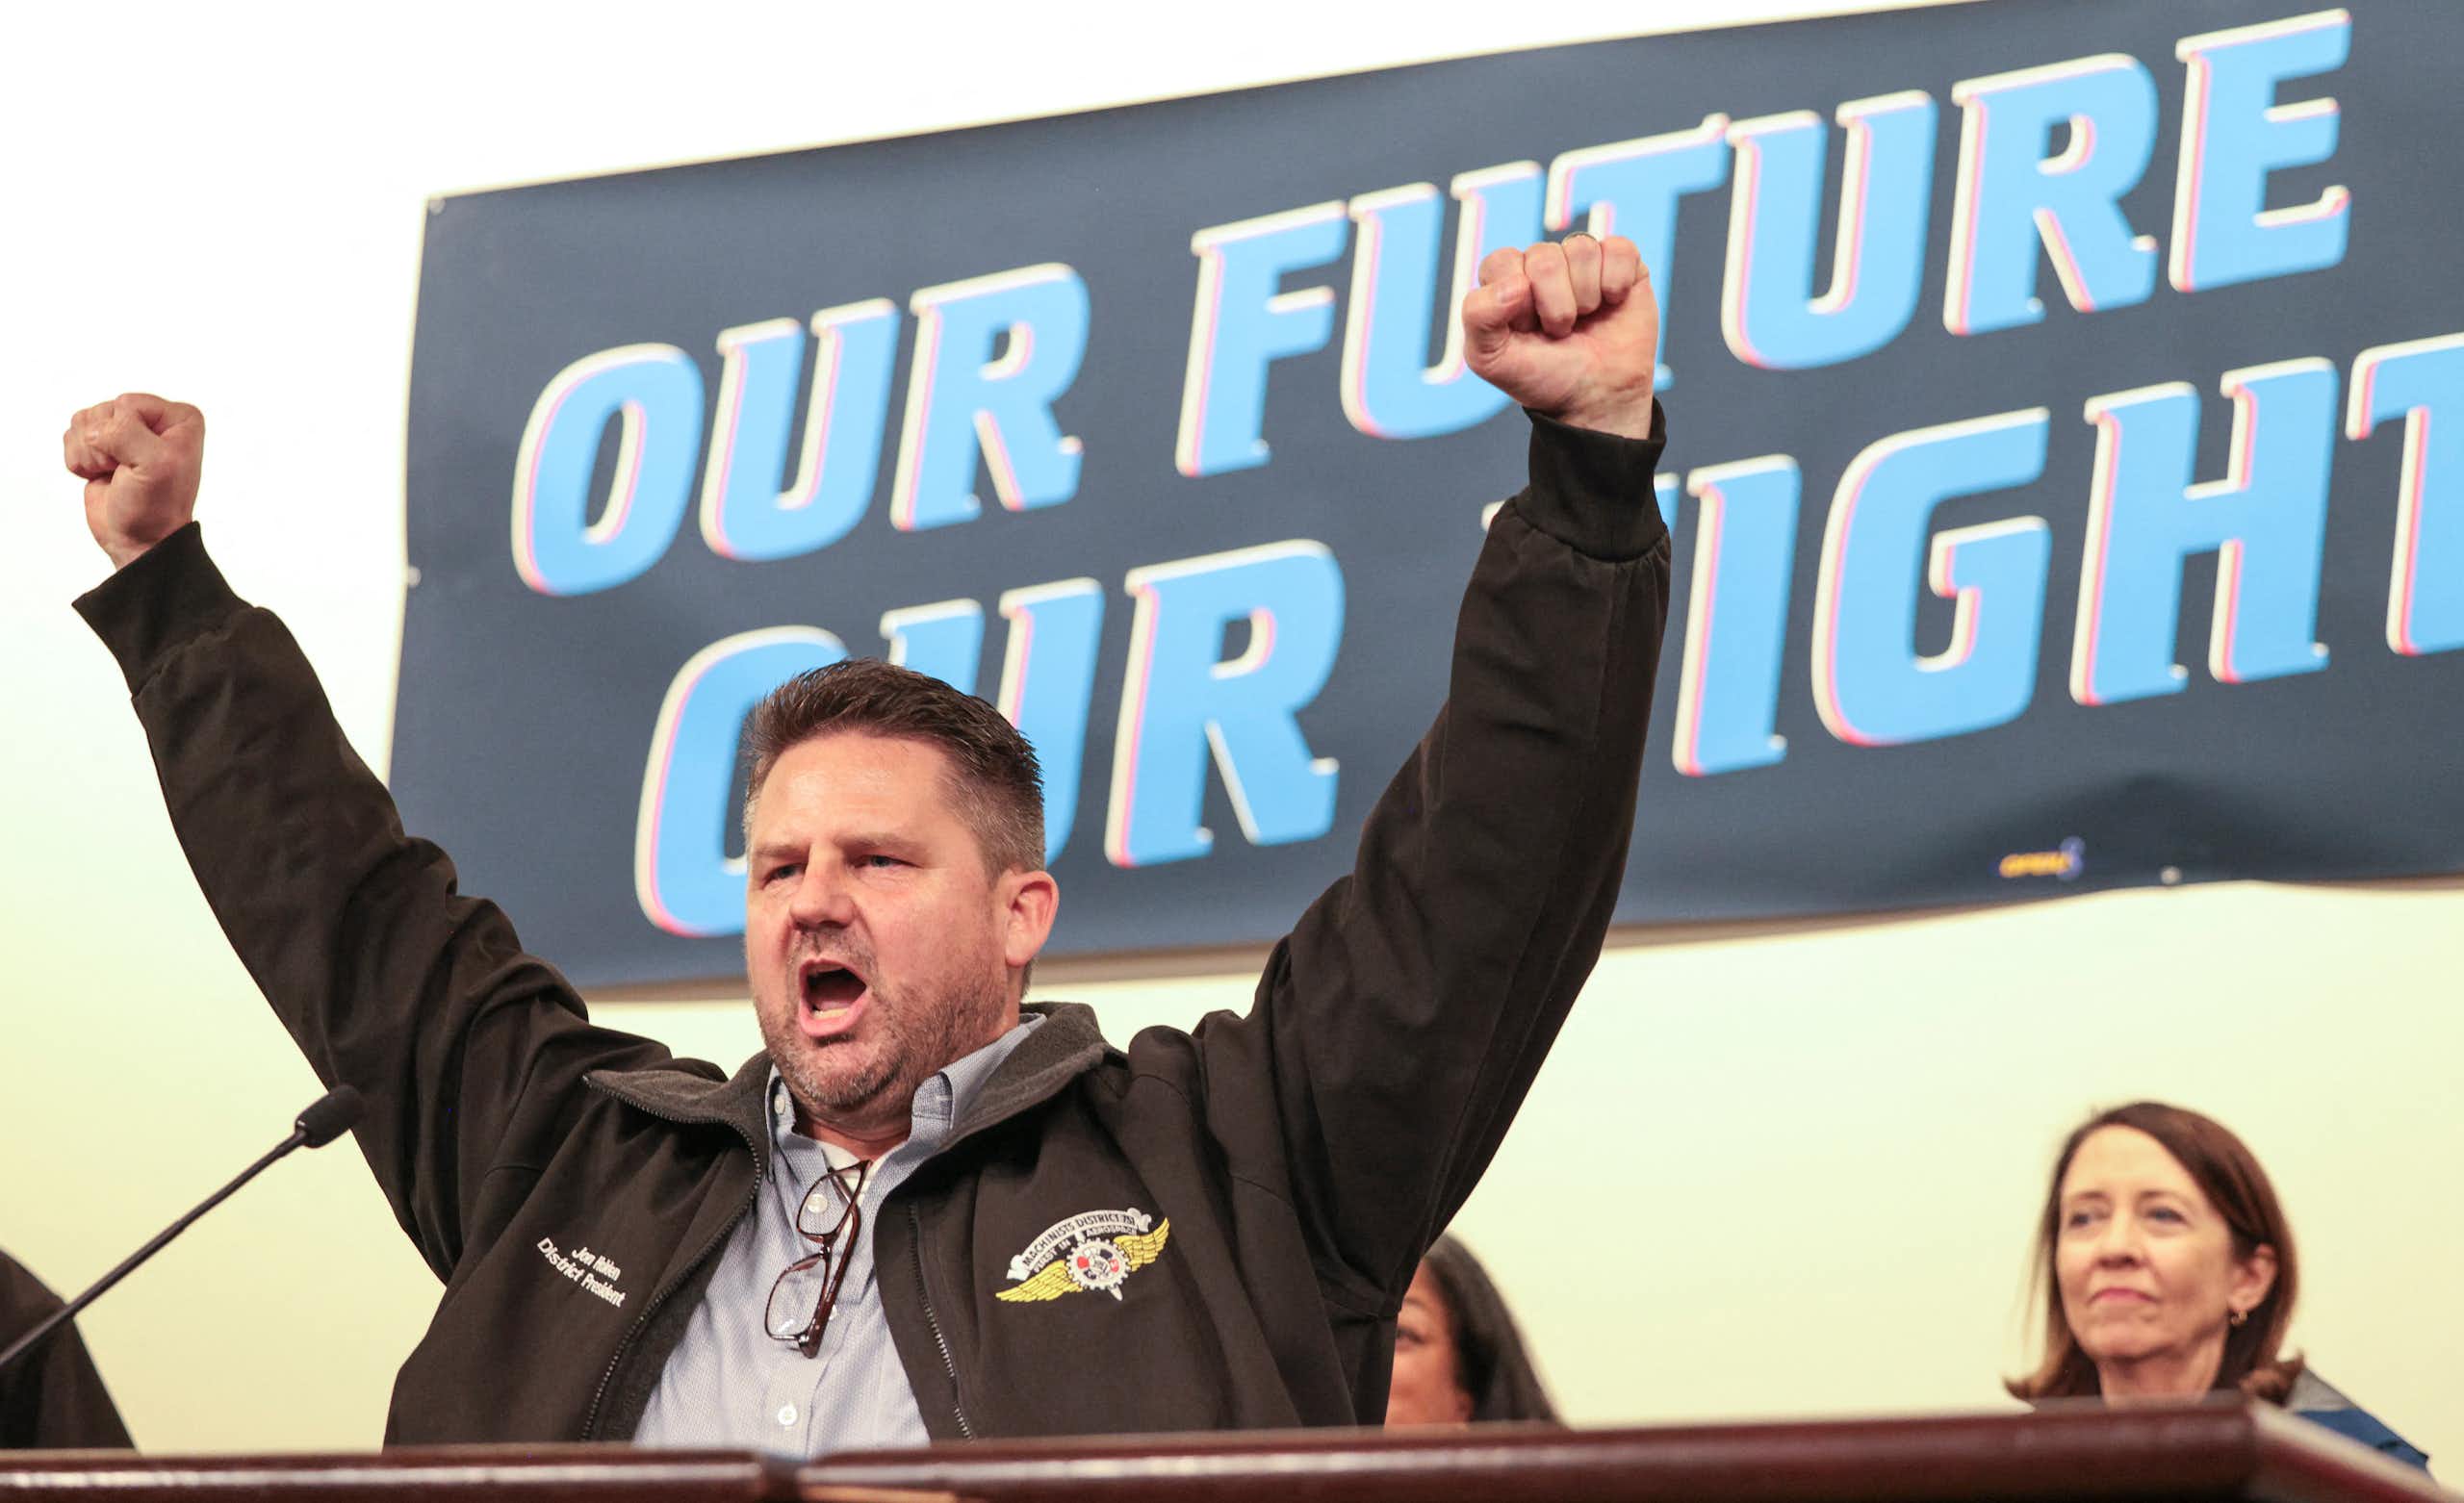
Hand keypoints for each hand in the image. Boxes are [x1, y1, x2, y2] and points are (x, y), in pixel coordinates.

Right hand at [64, 393, 206, 569]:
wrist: (139, 539)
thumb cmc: (155, 507)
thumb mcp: (154, 465)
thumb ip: (125, 433)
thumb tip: (93, 430)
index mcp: (178, 418)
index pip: (127, 403)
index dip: (123, 434)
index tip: (141, 462)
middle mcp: (153, 420)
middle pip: (102, 411)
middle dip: (104, 446)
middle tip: (125, 471)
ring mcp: (125, 432)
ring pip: (84, 422)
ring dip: (90, 454)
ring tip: (114, 473)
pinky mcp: (100, 445)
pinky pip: (71, 436)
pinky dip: (79, 460)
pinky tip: (101, 475)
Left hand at [1462, 235, 1657, 440]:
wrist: (1596, 400)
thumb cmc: (1541, 376)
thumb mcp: (1489, 359)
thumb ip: (1478, 317)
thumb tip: (1517, 283)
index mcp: (1506, 279)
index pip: (1503, 262)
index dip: (1516, 301)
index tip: (1526, 329)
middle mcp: (1542, 264)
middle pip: (1545, 257)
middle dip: (1555, 306)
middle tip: (1560, 331)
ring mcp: (1581, 262)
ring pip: (1582, 249)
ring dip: (1585, 297)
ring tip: (1585, 320)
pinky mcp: (1622, 264)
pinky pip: (1619, 249)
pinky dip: (1617, 283)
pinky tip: (1612, 303)